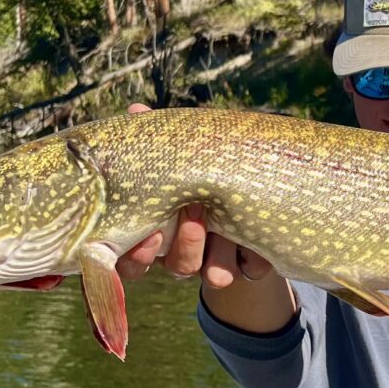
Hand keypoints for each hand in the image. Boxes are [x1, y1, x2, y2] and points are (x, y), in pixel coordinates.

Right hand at [115, 104, 273, 287]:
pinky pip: (251, 269)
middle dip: (186, 245)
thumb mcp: (186, 158)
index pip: (134, 262)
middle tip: (194, 212)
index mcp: (160, 235)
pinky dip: (253, 254)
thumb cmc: (205, 170)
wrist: (254, 192)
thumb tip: (135, 112)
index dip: (138, 257)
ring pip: (212, 275)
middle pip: (178, 267)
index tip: (150, 233)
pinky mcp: (252, 264)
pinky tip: (254, 235)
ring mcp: (219, 262)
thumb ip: (161, 145)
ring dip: (217, 255)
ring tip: (225, 227)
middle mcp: (187, 255)